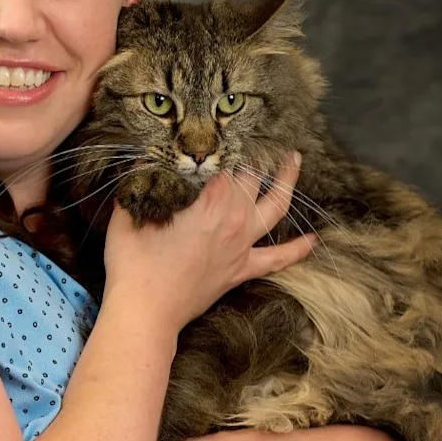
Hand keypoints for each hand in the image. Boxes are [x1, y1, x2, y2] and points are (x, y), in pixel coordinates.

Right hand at [103, 152, 314, 332]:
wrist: (146, 311)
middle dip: (255, 155)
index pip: (227, 161)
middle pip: (253, 177)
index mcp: (208, 202)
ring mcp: (242, 246)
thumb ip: (139, 182)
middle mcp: (233, 219)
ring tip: (294, 162)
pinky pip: (278, 258)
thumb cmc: (134, 263)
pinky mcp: (241, 270)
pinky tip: (313, 239)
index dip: (227, 143)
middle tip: (254, 137)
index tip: (225, 129)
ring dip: (287, 183)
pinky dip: (297, 249)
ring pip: (276, 208)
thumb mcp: (129, 213)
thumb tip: (143, 157)